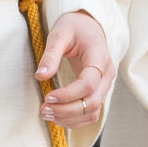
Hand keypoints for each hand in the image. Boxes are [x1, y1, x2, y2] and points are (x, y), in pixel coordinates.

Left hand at [36, 10, 113, 127]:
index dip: (68, 95)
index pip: (88, 84)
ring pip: (94, 112)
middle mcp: (107, 74)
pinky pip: (93, 113)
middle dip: (67, 110)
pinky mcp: (99, 92)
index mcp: (99, 57)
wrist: (88, 26)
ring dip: (71, 118)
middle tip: (44, 109)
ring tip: (48, 114)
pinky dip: (76, 120)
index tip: (48, 96)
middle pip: (93, 102)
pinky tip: (58, 117)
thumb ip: (51, 54)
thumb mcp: (60, 33)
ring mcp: (106, 85)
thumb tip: (40, 76)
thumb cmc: (74, 27)